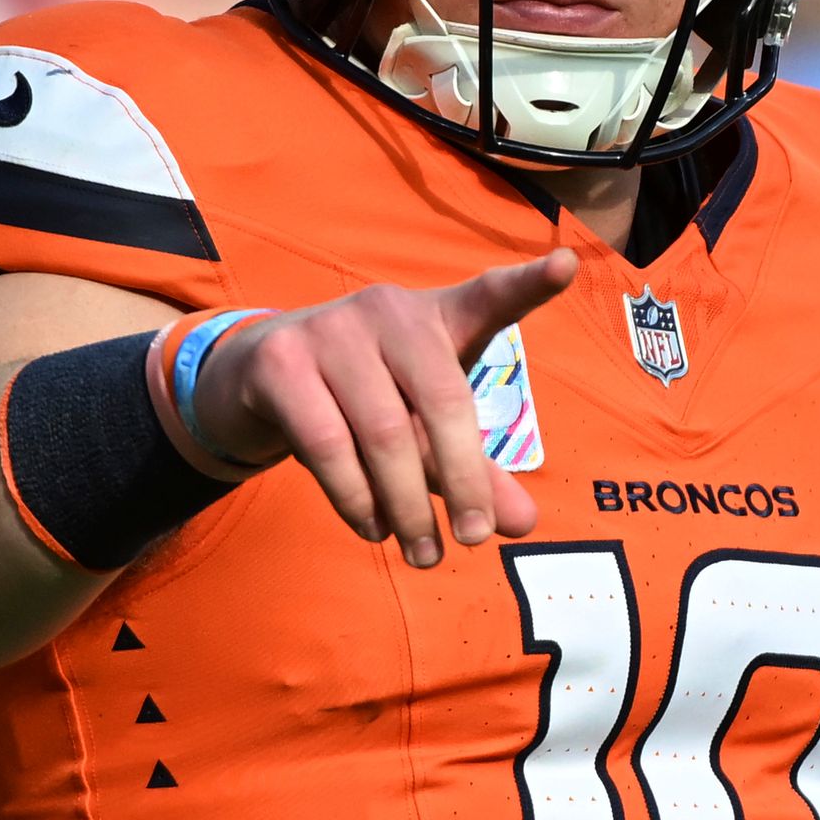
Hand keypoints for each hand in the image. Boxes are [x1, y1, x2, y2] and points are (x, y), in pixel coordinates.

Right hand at [191, 249, 578, 567]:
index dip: (528, 283)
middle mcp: (386, 310)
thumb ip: (474, 471)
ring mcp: (330, 329)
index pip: (488, 297)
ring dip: (407, 505)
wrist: (253, 378)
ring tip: (422, 553)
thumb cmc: (361, 399)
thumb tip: (524, 523)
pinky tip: (373, 528)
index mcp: (435, 317)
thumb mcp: (423, 428)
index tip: (566, 265)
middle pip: (441, 401)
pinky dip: (356, 498)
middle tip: (473, 540)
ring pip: (383, 433)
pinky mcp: (280, 362)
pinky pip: (327, 444)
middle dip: (463, 481)